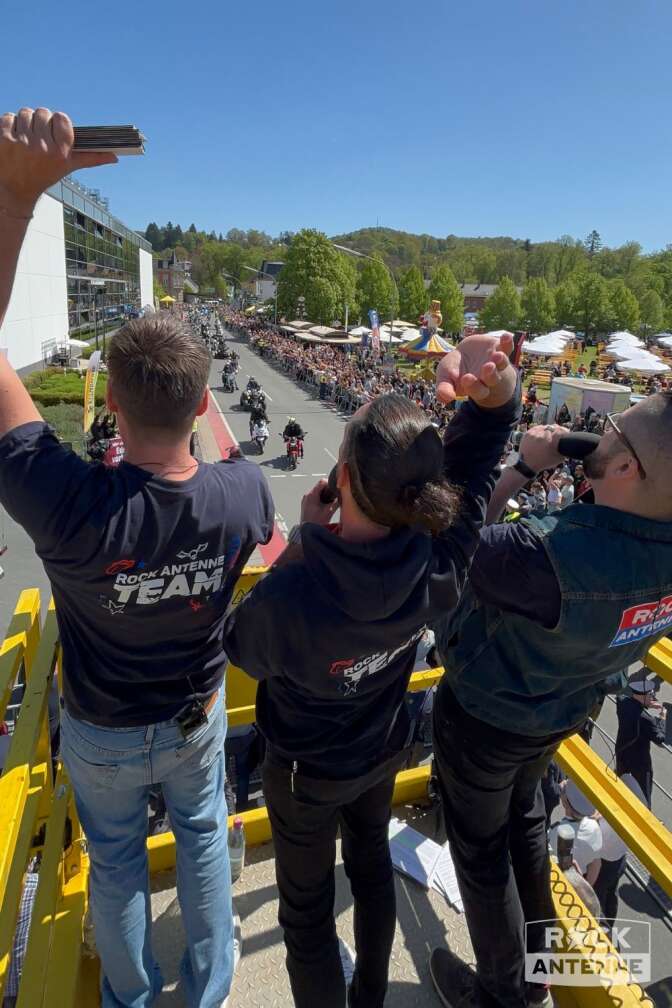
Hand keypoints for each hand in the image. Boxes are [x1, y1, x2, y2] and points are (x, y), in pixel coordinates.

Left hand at [0, 108, 117, 215]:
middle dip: (40, 122)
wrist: (14, 190)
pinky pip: (9, 117)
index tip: (54, 130)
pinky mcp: (4, 139)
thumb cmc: (43, 176)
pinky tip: (12, 139)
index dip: (57, 122)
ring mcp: (22, 143)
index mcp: (60, 153)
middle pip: (43, 113)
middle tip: (38, 135)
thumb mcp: (67, 167)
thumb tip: (114, 157)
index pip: (62, 118)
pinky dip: (9, 125)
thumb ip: (91, 158)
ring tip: (25, 138)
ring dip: (24, 122)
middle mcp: (42, 148)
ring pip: (25, 113)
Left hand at [301, 479, 338, 525]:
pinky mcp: (306, 504)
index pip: (322, 482)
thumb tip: (342, 496)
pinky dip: (321, 498)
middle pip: (320, 486)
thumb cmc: (316, 522)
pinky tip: (325, 505)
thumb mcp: (328, 511)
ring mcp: (305, 499)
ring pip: (317, 492)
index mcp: (311, 495)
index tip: (336, 488)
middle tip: (336, 495)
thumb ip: (336, 502)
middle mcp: (307, 495)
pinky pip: (314, 497)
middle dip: (328, 490)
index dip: (330, 483)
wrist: (306, 531)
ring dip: (325, 494)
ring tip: (331, 501)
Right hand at [436, 333, 515, 407]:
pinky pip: (506, 347)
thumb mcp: (445, 378)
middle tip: (487, 367)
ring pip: (502, 364)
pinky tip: (507, 336)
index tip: (466, 378)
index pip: (478, 390)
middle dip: (490, 374)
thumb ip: (444, 389)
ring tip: (497, 355)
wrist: (464, 354)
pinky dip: (507, 342)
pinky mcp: (498, 348)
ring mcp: (495, 362)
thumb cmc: (453, 369)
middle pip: (492, 379)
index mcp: (476, 388)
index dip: (473, 386)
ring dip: (500, 360)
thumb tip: (446, 398)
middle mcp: (489, 377)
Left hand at [519, 425, 564, 472]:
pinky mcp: (528, 433)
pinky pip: (537, 428)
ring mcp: (535, 435)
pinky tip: (542, 435)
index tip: (566, 432)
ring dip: (548, 430)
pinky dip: (540, 430)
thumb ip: (565, 449)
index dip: (565, 430)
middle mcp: (543, 437)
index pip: (561, 430)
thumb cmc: (544, 462)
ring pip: (545, 427)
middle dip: (556, 430)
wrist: (527, 465)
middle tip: (557, 434)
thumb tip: (572, 442)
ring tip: (548, 436)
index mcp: (551, 443)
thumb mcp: (558, 459)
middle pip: (553, 427)